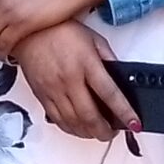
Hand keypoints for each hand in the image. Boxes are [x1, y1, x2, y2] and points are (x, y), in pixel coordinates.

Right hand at [14, 23, 138, 142]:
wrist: (29, 31)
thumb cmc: (60, 30)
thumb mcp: (94, 39)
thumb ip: (109, 60)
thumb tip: (121, 79)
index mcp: (86, 64)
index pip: (110, 95)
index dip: (125, 113)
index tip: (134, 123)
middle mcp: (69, 79)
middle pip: (90, 116)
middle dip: (106, 131)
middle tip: (114, 132)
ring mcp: (54, 90)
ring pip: (73, 123)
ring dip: (89, 133)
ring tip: (98, 131)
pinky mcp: (42, 96)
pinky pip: (57, 120)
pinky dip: (71, 129)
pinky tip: (79, 128)